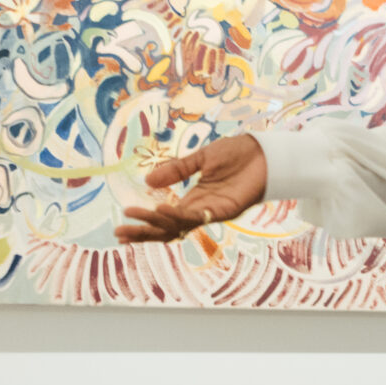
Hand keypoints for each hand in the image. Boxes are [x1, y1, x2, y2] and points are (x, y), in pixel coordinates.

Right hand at [115, 135, 269, 243]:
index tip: (121, 228)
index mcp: (194, 200)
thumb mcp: (201, 159)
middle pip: (168, 229)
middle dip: (144, 232)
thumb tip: (148, 181)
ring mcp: (213, 212)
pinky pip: (198, 216)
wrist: (266, 151)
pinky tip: (160, 210)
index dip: (144, 224)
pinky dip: (178, 214)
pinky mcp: (226, 210)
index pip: (165, 220)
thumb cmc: (238, 154)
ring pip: (179, 225)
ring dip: (155, 223)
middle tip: (119, 233)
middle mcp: (201, 210)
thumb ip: (177, 170)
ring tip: (132, 218)